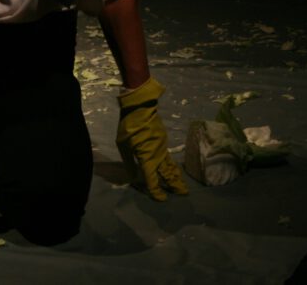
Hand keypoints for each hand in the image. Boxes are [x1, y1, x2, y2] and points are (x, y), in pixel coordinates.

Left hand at [116, 77, 188, 200]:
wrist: (140, 108)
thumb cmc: (129, 127)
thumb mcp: (123, 146)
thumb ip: (129, 162)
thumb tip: (133, 176)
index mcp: (147, 158)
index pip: (152, 179)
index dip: (156, 190)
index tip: (161, 199)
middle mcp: (157, 155)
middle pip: (167, 173)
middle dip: (175, 184)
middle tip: (184, 194)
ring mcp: (162, 147)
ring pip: (170, 165)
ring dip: (176, 176)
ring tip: (181, 185)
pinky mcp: (163, 141)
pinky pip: (168, 157)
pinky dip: (172, 166)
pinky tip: (172, 169)